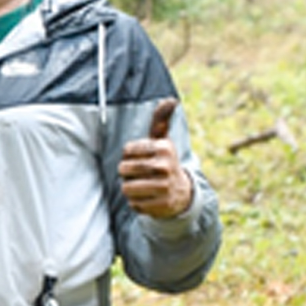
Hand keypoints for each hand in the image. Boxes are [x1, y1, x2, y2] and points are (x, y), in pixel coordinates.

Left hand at [117, 98, 192, 218]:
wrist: (182, 193)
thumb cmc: (164, 162)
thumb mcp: (162, 141)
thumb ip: (160, 120)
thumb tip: (171, 100)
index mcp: (164, 148)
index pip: (126, 150)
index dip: (128, 156)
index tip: (141, 158)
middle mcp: (165, 166)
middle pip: (123, 169)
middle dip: (127, 173)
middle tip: (140, 174)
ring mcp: (165, 187)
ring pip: (126, 188)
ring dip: (130, 189)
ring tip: (143, 186)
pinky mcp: (162, 205)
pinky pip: (134, 205)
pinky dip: (137, 203)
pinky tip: (149, 198)